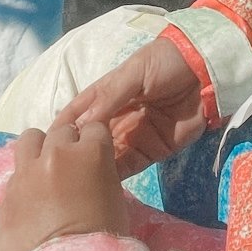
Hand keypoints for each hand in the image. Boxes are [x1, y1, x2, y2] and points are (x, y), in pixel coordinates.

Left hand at [0, 116, 129, 250]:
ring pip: (31, 139)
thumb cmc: (103, 241)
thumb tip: (88, 170)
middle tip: (72, 166)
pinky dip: (25, 180)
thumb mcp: (114, 199)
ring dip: (41, 149)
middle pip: (62, 130)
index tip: (96, 156)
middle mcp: (57, 154)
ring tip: (45, 171)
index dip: (96, 142)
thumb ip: (99, 173)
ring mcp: (27, 172)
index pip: (95, 127)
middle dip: (69, 143)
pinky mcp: (6, 193)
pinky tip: (31, 200)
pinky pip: (16, 173)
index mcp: (90, 153)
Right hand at [62, 36, 207, 176]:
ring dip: (92, 170)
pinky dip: (115, 178)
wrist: (209, 70)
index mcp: (108, 95)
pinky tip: (99, 189)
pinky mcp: (154, 151)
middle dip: (75, 155)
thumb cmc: (167, 62)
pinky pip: (131, 167)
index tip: (41, 146)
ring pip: (107, 157)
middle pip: (90, 141)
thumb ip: (109, 97)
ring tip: (73, 187)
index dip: (61, 129)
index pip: (78, 114)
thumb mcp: (135, 71)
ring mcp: (134, 136)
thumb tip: (80, 125)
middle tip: (55, 174)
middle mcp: (117, 118)